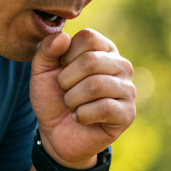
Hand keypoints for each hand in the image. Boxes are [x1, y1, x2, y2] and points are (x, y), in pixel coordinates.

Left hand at [29, 29, 135, 169]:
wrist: (55, 133)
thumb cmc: (53, 97)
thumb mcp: (41, 70)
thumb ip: (47, 49)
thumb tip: (64, 37)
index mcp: (104, 49)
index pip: (88, 38)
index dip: (66, 56)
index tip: (62, 71)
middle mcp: (121, 65)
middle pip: (91, 61)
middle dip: (66, 81)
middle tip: (66, 92)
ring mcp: (128, 89)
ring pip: (96, 86)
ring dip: (72, 100)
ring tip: (73, 106)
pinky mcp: (128, 113)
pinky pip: (103, 108)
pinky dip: (82, 115)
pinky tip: (81, 118)